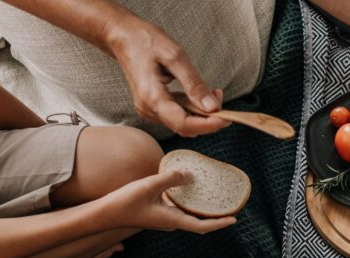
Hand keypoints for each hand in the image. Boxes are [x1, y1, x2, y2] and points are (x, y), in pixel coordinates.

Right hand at [99, 169, 236, 233]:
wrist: (105, 213)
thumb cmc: (125, 202)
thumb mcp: (149, 185)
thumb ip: (171, 179)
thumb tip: (190, 175)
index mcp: (172, 220)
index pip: (202, 226)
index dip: (219, 223)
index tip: (234, 219)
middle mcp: (171, 221)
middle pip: (198, 220)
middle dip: (214, 213)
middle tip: (228, 202)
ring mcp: (164, 217)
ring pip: (188, 212)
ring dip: (201, 205)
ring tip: (214, 193)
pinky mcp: (158, 211)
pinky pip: (178, 206)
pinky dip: (187, 199)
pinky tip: (189, 185)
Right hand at [104, 15, 228, 136]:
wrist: (122, 37)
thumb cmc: (145, 41)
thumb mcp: (175, 56)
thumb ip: (193, 83)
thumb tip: (211, 107)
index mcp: (151, 98)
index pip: (184, 124)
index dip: (208, 125)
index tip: (226, 117)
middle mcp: (148, 109)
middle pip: (185, 127)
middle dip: (208, 120)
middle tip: (222, 99)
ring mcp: (149, 110)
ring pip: (182, 124)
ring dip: (201, 115)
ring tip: (214, 95)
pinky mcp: (152, 107)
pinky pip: (176, 116)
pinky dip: (192, 110)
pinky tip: (200, 96)